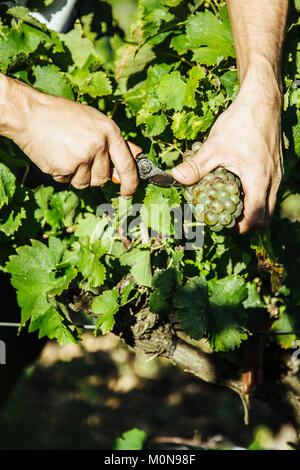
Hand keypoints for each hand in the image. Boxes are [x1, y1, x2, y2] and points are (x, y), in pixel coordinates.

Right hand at [1, 75, 137, 197]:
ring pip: (84, 183)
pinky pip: (67, 180)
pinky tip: (55, 155)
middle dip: (93, 175)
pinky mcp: (64, 167)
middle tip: (80, 158)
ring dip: (76, 175)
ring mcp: (81, 158)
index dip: (130, 184)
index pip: (127, 165)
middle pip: (103, 178)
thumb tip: (136, 156)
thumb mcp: (94, 121)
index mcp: (110, 132)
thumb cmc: (63, 116)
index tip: (129, 193)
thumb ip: (114, 142)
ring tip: (66, 153)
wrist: (31, 114)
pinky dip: (61, 173)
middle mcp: (98, 145)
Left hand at [172, 77, 282, 233]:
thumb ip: (196, 167)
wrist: (262, 100)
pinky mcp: (276, 168)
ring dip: (250, 209)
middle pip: (264, 218)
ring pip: (267, 205)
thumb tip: (176, 178)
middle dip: (245, 223)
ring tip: (228, 201)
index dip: (238, 227)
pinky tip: (236, 185)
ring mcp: (277, 175)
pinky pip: (268, 192)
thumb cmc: (240, 122)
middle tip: (224, 216)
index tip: (221, 223)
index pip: (255, 219)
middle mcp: (272, 181)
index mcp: (259, 180)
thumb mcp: (214, 146)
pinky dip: (254, 196)